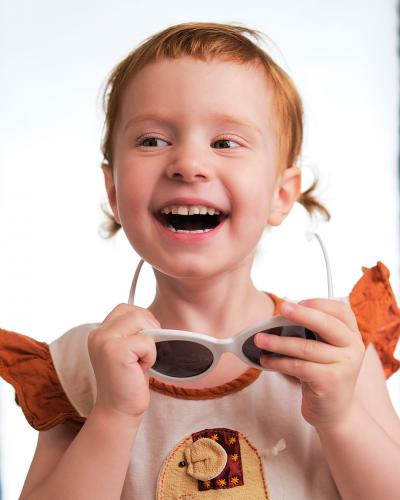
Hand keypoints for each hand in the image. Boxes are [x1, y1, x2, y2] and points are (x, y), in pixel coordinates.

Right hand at [88, 303, 159, 419]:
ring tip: (140, 361)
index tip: (144, 341)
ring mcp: (104, 341)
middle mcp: (97, 334)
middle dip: (149, 329)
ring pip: (142, 321)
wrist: (120, 410)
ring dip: (150, 343)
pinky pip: (147, 341)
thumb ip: (133, 331)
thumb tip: (153, 319)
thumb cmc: (128, 381)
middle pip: (135, 312)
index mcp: (99, 332)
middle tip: (145, 353)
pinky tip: (139, 370)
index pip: (126, 308)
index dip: (142, 320)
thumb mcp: (129, 349)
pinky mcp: (115, 351)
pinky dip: (150, 356)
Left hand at [254, 299, 365, 429]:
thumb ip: (311, 331)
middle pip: (327, 324)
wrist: (335, 412)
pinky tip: (266, 361)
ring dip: (279, 342)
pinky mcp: (331, 382)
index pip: (340, 310)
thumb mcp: (323, 349)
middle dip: (302, 314)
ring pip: (306, 347)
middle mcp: (353, 348)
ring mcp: (345, 366)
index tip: (296, 302)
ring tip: (259, 340)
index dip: (318, 303)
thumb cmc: (323, 374)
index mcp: (351, 334)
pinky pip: (299, 367)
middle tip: (281, 307)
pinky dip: (278, 362)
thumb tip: (283, 310)